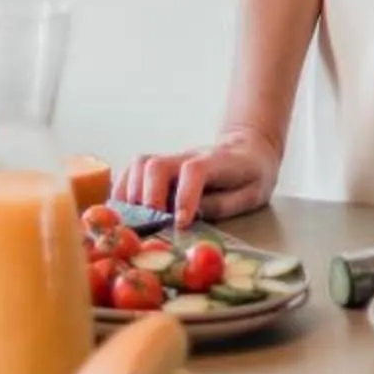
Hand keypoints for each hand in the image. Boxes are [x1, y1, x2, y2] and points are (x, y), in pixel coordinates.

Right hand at [114, 130, 282, 230]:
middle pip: (156, 165)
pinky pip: (133, 171)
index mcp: (216, 163)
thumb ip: (223, 204)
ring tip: (131, 221)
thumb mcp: (251, 193)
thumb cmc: (251, 174)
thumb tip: (192, 215)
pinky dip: (123, 190)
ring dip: (130, 193)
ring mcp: (172, 159)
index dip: (184, 196)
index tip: (180, 223)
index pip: (194, 170)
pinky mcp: (161, 166)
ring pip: (139, 164)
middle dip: (148, 197)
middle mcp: (187, 157)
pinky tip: (122, 211)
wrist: (247, 147)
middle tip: (150, 225)